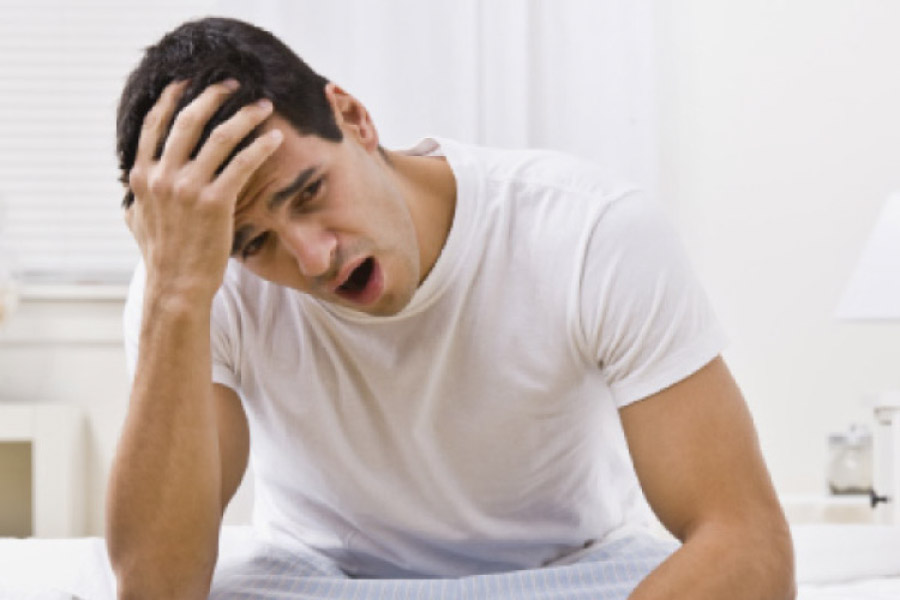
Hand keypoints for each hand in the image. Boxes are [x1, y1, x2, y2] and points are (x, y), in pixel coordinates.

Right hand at [125, 79, 282, 303]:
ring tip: (263, 106)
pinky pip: (241, 165)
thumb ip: (136, 198)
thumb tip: (132, 190)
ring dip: (244, 116)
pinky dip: (260, 148)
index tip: (190, 82)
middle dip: (213, 95)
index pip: (155, 123)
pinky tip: (275, 139)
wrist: (176, 285)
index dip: (173, 98)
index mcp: (142, 175)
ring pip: (220, 137)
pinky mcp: (215, 203)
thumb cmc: (160, 256)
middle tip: (233, 84)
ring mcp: (188, 188)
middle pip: (188, 120)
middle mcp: (162, 176)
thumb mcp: (136, 220)